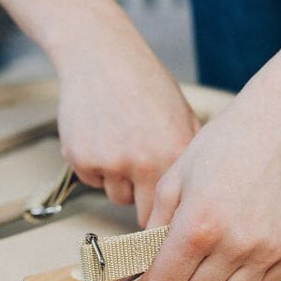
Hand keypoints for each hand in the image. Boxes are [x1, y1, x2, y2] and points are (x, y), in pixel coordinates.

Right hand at [55, 22, 198, 225]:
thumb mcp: (183, 116)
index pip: (175, 212)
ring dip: (119, 182)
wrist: (101, 56)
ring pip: (117, 197)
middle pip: (144, 214)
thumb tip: (198, 199)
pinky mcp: (81, 158)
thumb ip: (189, 157)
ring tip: (121, 143)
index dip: (170, 218)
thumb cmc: (144, 84)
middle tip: (142, 180)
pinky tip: (101, 136)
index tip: (167, 224)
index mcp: (175, 153)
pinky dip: (95, 166)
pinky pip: (92, 181)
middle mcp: (144, 162)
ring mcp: (110, 162)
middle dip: (145, 203)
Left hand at [132, 75, 280, 280]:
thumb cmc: (228, 142)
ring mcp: (270, 249)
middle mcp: (236, 244)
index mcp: (198, 226)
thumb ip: (156, 223)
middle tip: (179, 266)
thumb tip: (145, 259)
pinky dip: (251, 272)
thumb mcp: (176, 176)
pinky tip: (245, 245)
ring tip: (213, 253)